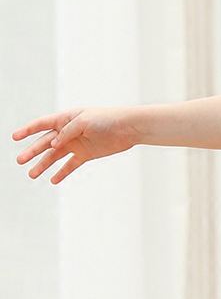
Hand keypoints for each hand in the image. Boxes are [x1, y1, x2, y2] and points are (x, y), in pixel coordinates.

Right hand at [13, 107, 136, 183]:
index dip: (28, 130)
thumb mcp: (84, 121)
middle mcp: (68, 132)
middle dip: (32, 151)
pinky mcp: (86, 154)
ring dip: (43, 164)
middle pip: (45, 142)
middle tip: (20, 161)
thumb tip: (53, 145)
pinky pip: (70, 165)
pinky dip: (62, 172)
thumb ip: (67, 132)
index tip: (14, 137)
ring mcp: (76, 144)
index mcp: (66, 118)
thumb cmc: (107, 119)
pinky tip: (53, 180)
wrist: (128, 129)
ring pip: (55, 155)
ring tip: (32, 174)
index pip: (42, 124)